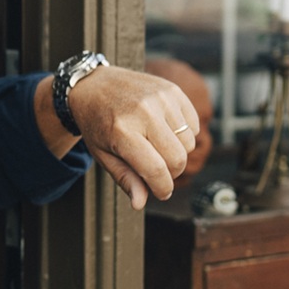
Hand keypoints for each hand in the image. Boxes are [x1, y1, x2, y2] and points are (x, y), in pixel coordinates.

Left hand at [66, 67, 200, 208]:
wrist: (94, 85)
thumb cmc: (97, 123)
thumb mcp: (103, 154)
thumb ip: (125, 178)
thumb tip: (140, 203)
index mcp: (123, 132)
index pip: (156, 170)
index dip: (163, 189)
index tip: (162, 193)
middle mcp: (144, 112)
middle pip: (178, 158)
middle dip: (171, 173)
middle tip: (157, 172)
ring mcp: (161, 99)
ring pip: (188, 143)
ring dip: (178, 153)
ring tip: (158, 149)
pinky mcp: (172, 90)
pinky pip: (194, 124)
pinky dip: (184, 134)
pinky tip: (165, 131)